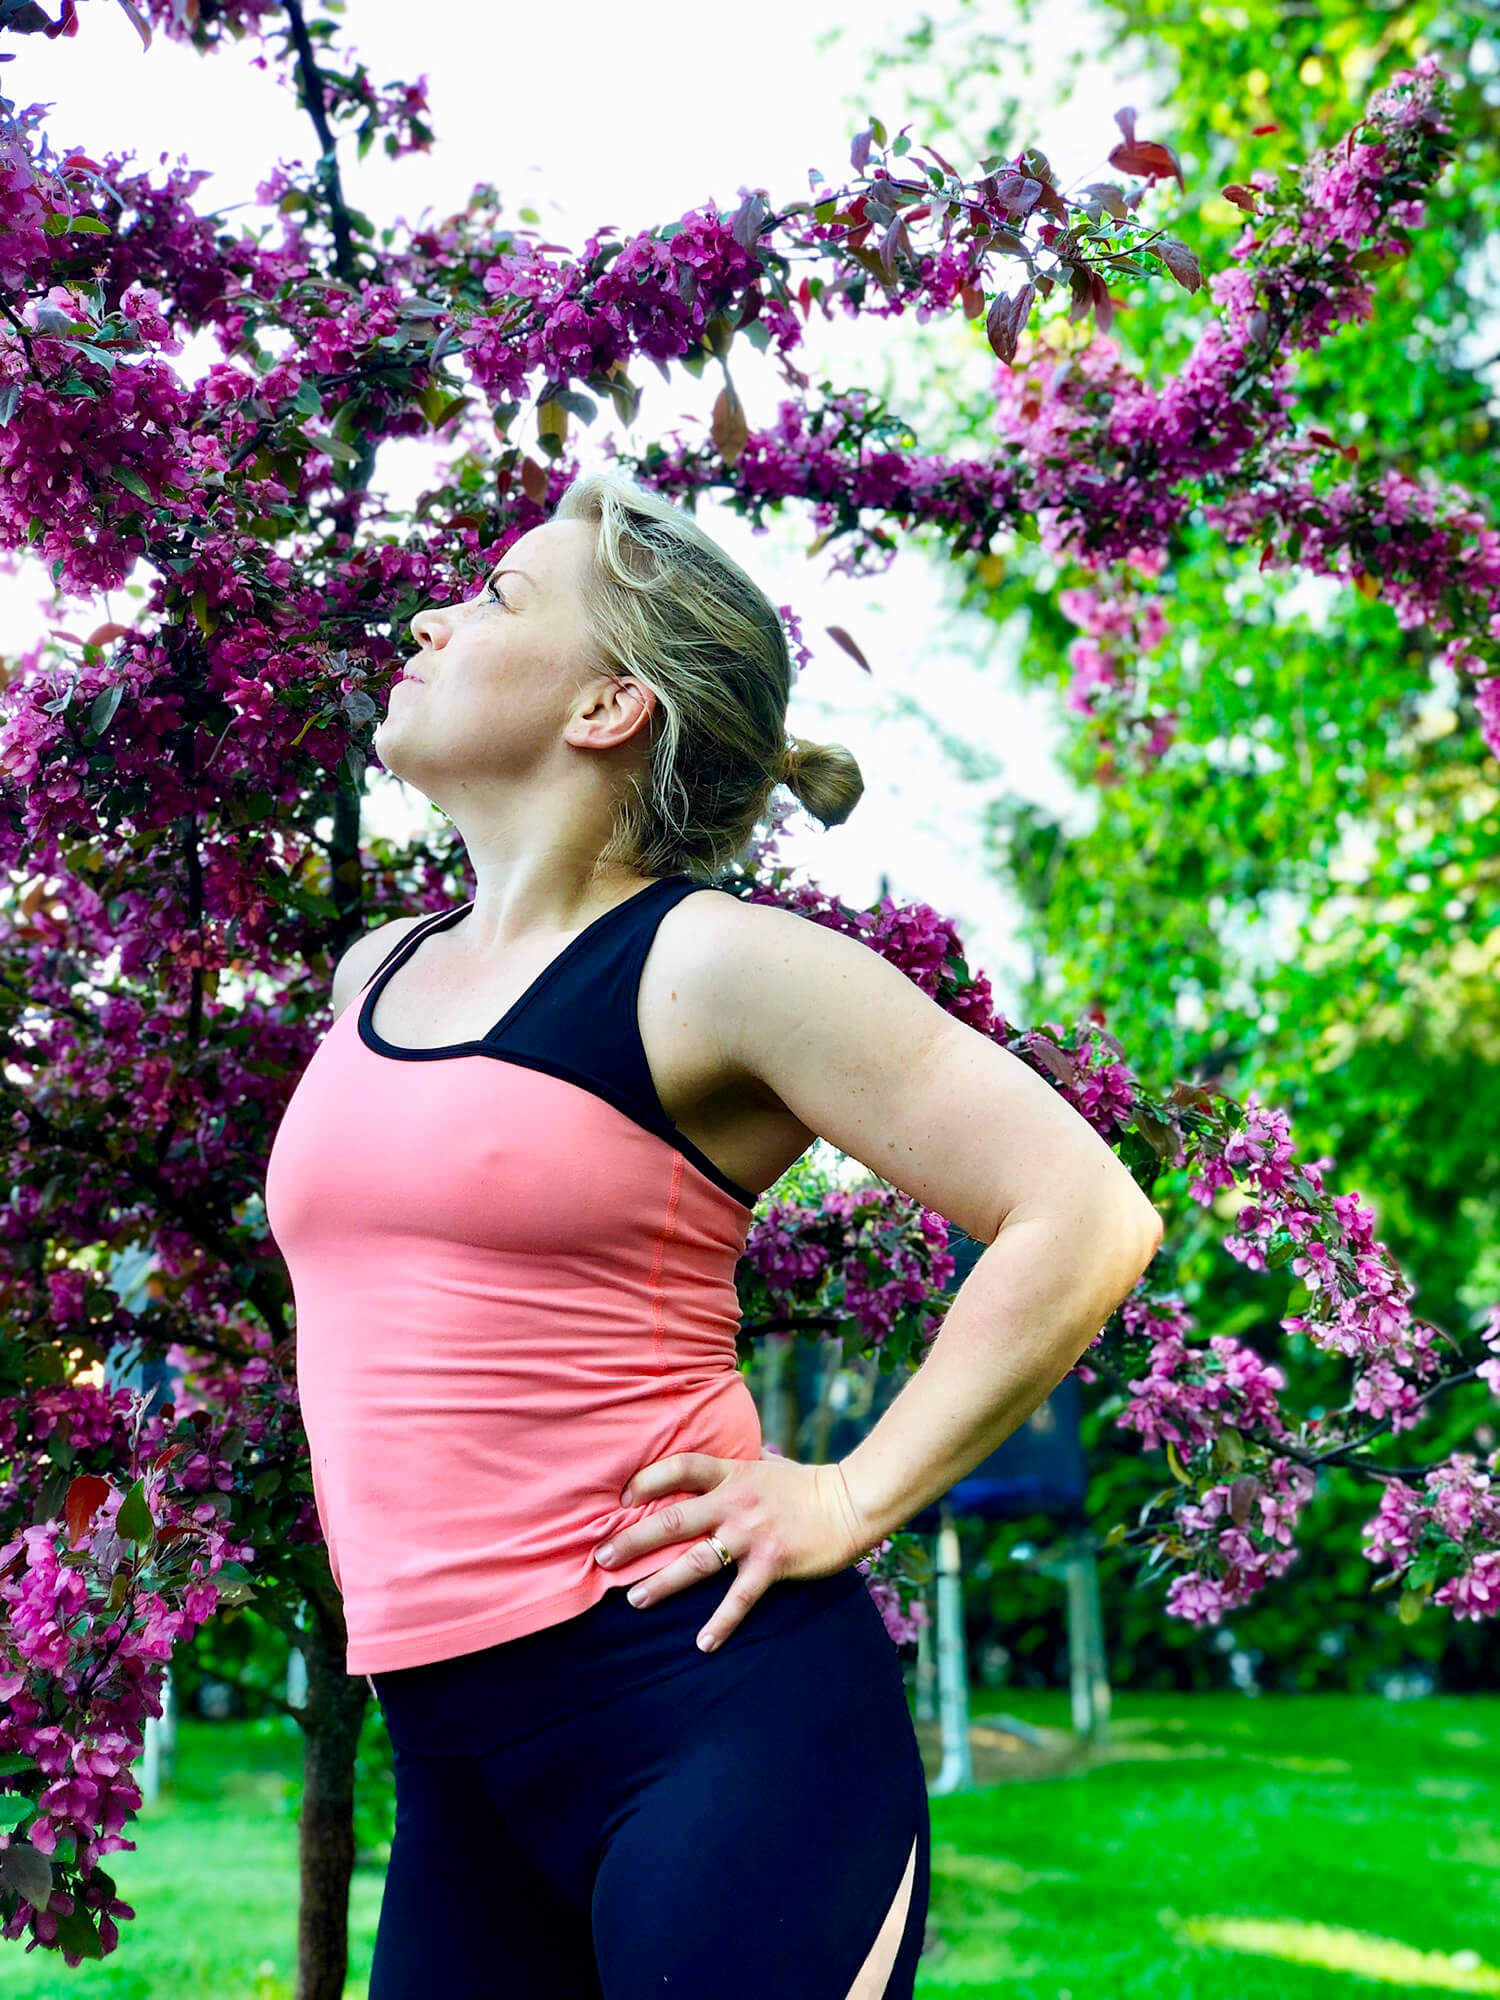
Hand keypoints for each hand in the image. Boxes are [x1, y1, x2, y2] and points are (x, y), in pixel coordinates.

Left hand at [591, 1450, 870, 1653]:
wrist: (853, 1500)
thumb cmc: (808, 1486)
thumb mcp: (766, 1467)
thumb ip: (736, 1472)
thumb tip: (712, 1472)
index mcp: (733, 1473)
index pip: (681, 1467)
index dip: (648, 1480)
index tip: (623, 1497)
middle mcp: (735, 1501)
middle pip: (673, 1518)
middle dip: (634, 1539)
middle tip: (602, 1557)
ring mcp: (752, 1533)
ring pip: (696, 1560)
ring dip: (662, 1582)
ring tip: (634, 1600)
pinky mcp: (772, 1563)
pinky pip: (739, 1598)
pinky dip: (720, 1622)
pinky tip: (703, 1643)